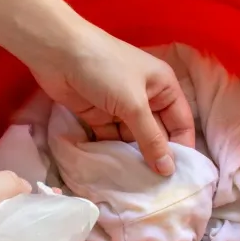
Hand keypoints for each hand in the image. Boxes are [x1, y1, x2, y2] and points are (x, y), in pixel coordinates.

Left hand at [31, 21, 194, 175]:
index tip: (179, 177)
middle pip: (158, 134)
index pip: (181, 123)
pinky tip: (117, 173)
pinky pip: (112, 139)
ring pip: (134, 139)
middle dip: (157, 157)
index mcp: (164, 87)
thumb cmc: (105, 69)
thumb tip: (168, 170)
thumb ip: (151, 139)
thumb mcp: (133, 104)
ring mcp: (121, 108)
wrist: (57, 52)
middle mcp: (146, 98)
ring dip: (135, 158)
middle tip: (158, 188)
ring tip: (138, 186)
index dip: (182, 148)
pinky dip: (113, 153)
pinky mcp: (99, 116)